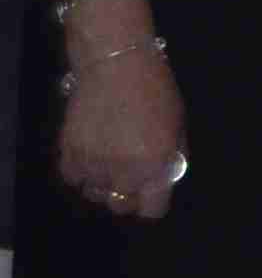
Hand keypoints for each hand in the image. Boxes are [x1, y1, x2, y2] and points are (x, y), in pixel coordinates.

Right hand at [55, 40, 184, 223]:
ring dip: (103, 183)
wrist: (115, 66)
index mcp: (155, 167)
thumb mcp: (177, 127)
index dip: (152, 203)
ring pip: (95, 193)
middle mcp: (123, 173)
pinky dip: (81, 171)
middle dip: (128, 194)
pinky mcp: (68, 152)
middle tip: (130, 173)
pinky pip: (73, 178)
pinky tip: (90, 155)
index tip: (151, 194)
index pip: (152, 210)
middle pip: (121, 205)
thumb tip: (163, 179)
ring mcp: (93, 164)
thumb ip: (171, 159)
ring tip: (109, 161)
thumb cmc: (156, 92)